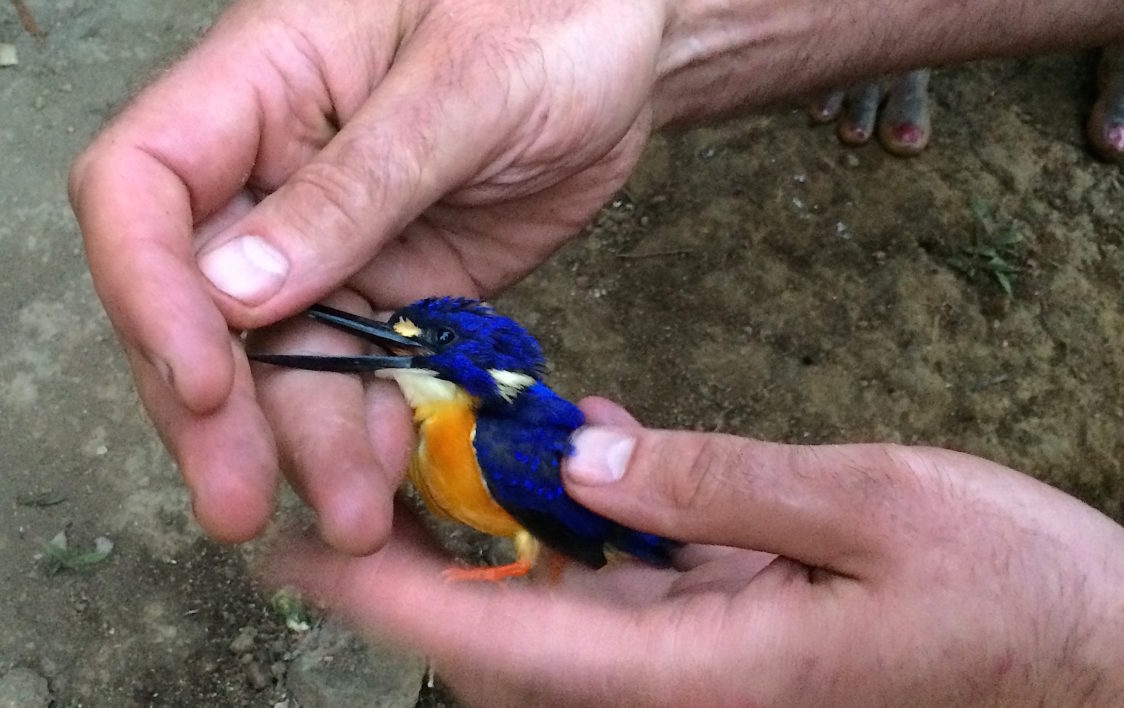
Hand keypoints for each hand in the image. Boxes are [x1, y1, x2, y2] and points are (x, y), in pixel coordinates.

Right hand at [68, 0, 667, 547]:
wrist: (629, 50)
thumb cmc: (551, 15)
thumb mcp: (463, 86)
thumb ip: (357, 185)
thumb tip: (233, 291)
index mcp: (258, 83)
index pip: (142, 185)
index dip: (146, 288)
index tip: (203, 379)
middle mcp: (270, 169)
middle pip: (193, 300)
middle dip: (213, 408)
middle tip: (239, 501)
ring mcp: (329, 239)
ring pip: (278, 356)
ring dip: (301, 442)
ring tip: (352, 517)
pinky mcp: (388, 288)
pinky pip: (356, 371)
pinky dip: (365, 428)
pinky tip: (387, 474)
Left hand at [263, 397, 1123, 706]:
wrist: (1091, 651)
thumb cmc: (1007, 594)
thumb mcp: (873, 509)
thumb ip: (720, 486)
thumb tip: (584, 457)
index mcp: (705, 668)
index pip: (511, 640)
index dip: (395, 595)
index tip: (305, 554)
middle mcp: (684, 677)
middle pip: (510, 628)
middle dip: (418, 557)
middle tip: (339, 480)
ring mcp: (705, 655)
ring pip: (558, 598)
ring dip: (493, 525)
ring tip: (433, 441)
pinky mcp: (729, 625)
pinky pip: (625, 572)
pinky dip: (584, 512)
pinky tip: (570, 442)